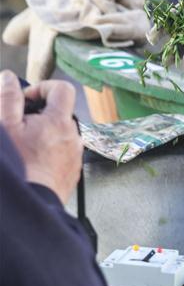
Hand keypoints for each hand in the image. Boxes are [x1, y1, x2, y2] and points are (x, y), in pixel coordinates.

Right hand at [0, 70, 82, 203]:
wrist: (26, 208)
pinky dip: (47, 154)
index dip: (43, 88)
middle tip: (19, 125)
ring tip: (23, 148)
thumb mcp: (6, 127)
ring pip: (60, 135)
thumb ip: (8, 98)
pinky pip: (61, 155)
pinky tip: (31, 164)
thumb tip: (8, 77)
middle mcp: (73, 137)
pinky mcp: (71, 174)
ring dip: (43, 135)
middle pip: (59, 113)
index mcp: (60, 121)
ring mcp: (74, 157)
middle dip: (39, 114)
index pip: (62, 89)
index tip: (26, 99)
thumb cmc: (17, 168)